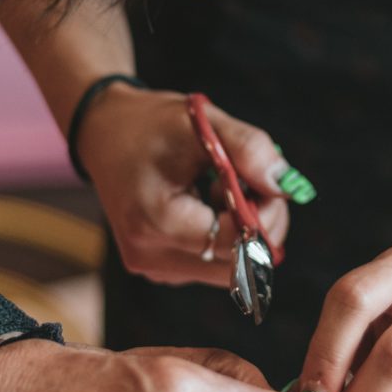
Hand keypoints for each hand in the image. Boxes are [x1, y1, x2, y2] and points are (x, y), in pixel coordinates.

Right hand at [74, 86, 297, 287]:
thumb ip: (248, 149)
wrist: (104, 133)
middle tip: (250, 178)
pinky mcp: (157, 268)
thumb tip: (287, 186)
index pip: (237, 241)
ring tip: (217, 187)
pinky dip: (221, 235)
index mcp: (156, 219)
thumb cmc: (150, 124)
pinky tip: (203, 203)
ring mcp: (152, 267)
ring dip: (240, 229)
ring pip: (230, 266)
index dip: (266, 213)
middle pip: (239, 261)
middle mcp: (150, 254)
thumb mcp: (200, 123)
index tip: (265, 179)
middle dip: (258, 222)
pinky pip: (211, 263)